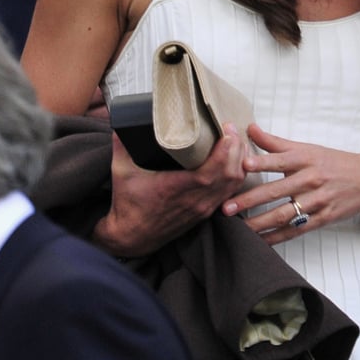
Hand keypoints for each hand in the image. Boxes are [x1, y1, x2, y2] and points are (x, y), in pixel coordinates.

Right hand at [94, 124, 248, 256]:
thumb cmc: (127, 206)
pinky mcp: (203, 213)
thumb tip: (121, 121)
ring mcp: (202, 208)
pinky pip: (228, 194)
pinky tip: (232, 163)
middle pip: (231, 175)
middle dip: (237, 149)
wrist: (131, 238)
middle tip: (231, 129)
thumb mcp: (121, 172)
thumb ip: (121, 145)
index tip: (226, 128)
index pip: (214, 170)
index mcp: (177, 188)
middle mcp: (195, 200)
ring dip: (239, 163)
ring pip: (234, 186)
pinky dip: (235, 176)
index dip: (226, 149)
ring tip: (234, 141)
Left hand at [221, 123, 359, 245]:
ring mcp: (317, 201)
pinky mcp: (322, 219)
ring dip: (260, 222)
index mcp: (305, 159)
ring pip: (284, 214)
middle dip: (250, 200)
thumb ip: (275, 142)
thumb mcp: (307, 148)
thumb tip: (249, 128)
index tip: (242, 164)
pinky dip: (277, 237)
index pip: (280, 159)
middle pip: (277, 191)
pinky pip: (296, 230)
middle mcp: (310, 179)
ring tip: (239, 228)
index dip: (262, 161)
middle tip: (227, 207)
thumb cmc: (331, 161)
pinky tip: (261, 241)